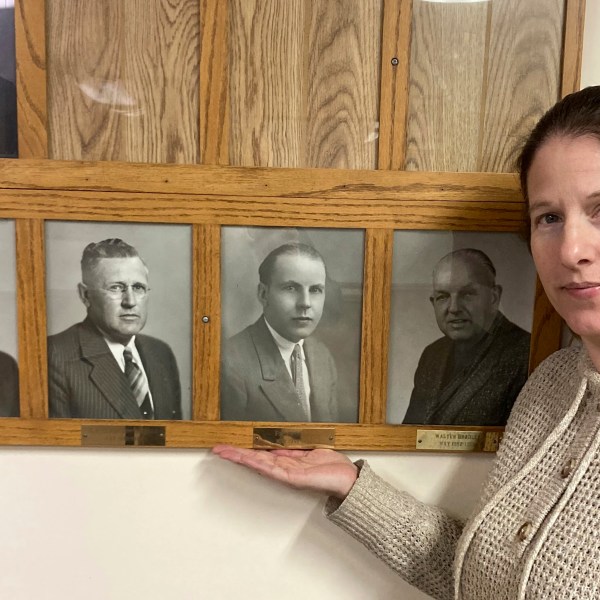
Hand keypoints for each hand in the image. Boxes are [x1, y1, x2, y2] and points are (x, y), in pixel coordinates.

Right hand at [212, 445, 358, 498]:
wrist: (347, 479)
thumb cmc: (332, 467)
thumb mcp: (308, 451)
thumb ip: (292, 448)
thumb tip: (277, 441)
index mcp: (287, 462)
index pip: (260, 454)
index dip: (244, 450)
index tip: (229, 446)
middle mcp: (284, 469)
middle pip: (255, 460)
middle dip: (236, 454)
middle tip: (218, 449)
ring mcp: (287, 475)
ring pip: (259, 465)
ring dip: (242, 458)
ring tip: (226, 453)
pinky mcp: (294, 478)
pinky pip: (273, 470)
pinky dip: (259, 464)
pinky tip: (248, 460)